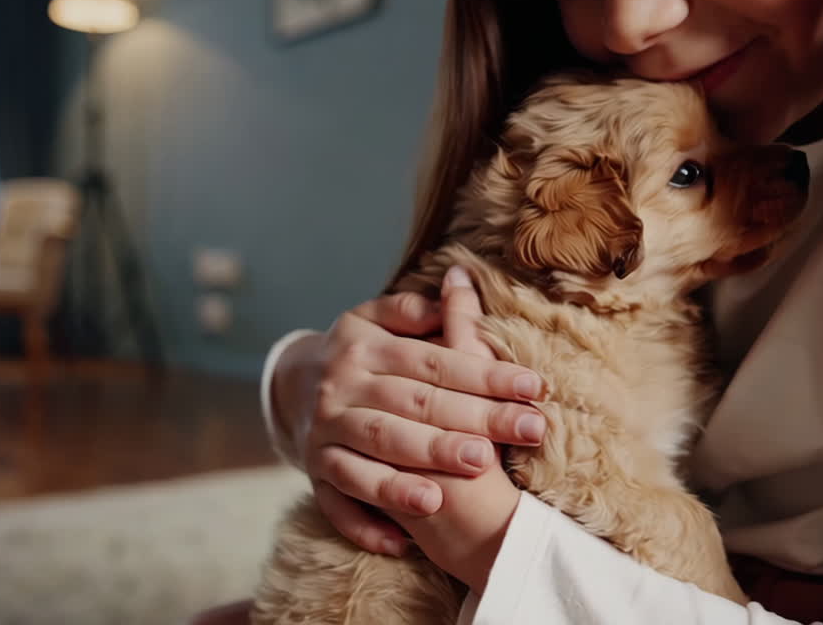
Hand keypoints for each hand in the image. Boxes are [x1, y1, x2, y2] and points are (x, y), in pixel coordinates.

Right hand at [268, 267, 546, 557]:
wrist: (288, 385)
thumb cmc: (356, 353)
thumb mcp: (374, 319)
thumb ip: (414, 308)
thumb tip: (456, 283)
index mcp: (364, 348)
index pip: (433, 361)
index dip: (485, 373)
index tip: (534, 388)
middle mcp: (341, 389)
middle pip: (413, 405)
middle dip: (472, 418)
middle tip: (524, 430)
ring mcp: (324, 433)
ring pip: (377, 449)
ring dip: (425, 462)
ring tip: (475, 470)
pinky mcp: (314, 472)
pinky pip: (338, 502)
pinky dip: (367, 523)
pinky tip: (404, 540)